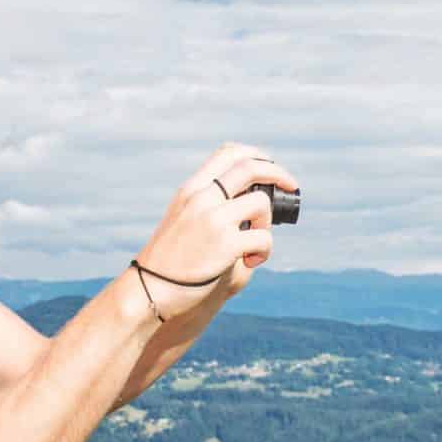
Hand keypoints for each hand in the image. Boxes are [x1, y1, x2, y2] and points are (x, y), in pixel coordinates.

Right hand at [131, 143, 300, 319]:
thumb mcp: (183, 219)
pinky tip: (251, 262)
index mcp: (191, 189)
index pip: (227, 152)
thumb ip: (210, 205)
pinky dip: (265, 251)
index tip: (270, 165)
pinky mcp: (225, 245)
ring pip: (261, 203)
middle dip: (279, 173)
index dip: (256, 155)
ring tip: (255, 244)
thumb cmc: (170, 261)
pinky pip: (263, 238)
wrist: (150, 289)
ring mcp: (213, 220)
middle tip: (291, 186)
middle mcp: (201, 198)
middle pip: (250, 167)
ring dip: (267, 223)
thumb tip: (252, 200)